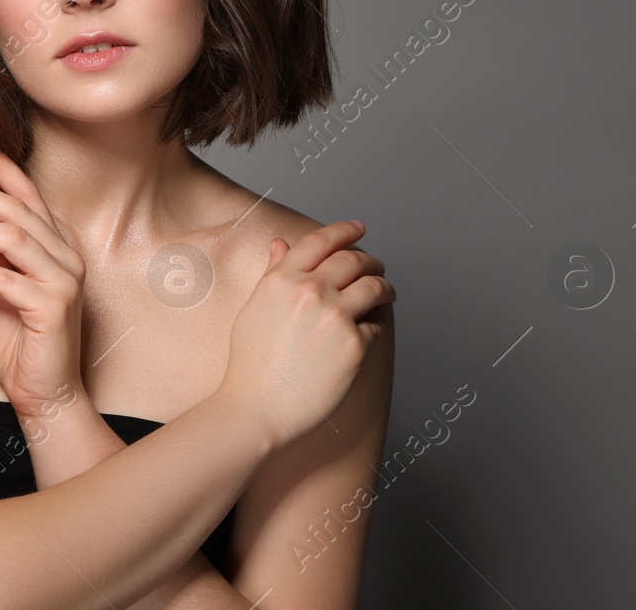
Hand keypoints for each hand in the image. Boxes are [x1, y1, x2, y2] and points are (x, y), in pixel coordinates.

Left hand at [0, 138, 87, 418]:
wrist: (46, 393)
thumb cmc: (18, 340)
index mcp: (56, 246)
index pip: (29, 195)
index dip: (2, 168)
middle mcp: (66, 257)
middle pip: (17, 210)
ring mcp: (63, 281)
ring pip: (13, 238)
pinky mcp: (52, 308)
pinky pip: (7, 280)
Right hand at [219, 220, 394, 452]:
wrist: (256, 408)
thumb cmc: (249, 364)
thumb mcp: (253, 308)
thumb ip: (273, 273)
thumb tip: (281, 244)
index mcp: (281, 279)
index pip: (320, 241)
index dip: (343, 230)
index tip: (358, 227)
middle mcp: (310, 291)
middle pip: (353, 261)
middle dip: (370, 261)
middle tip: (376, 266)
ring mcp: (335, 317)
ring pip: (375, 287)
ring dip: (384, 287)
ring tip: (386, 292)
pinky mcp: (355, 346)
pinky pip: (375, 326)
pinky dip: (374, 325)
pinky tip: (369, 331)